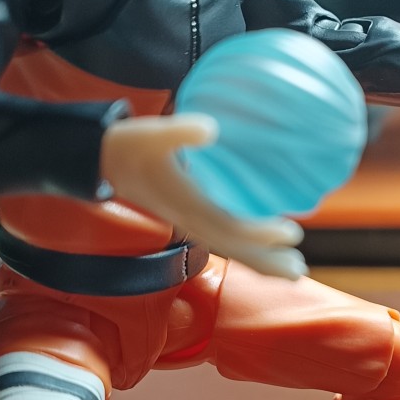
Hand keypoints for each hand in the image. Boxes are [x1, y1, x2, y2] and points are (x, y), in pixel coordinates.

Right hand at [100, 115, 305, 279]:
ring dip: (260, 260)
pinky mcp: (189, 217)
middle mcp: (190, 220)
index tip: (289, 234)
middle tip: (298, 271)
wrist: (102, 161)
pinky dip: (246, 244)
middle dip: (265, 262)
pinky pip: (223, 236)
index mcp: (185, 204)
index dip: (257, 234)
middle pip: (233, 248)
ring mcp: (189, 222)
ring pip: (229, 247)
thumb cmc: (128, 145)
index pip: (227, 226)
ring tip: (292, 268)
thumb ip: (179, 131)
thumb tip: (210, 128)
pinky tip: (265, 240)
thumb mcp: (149, 133)